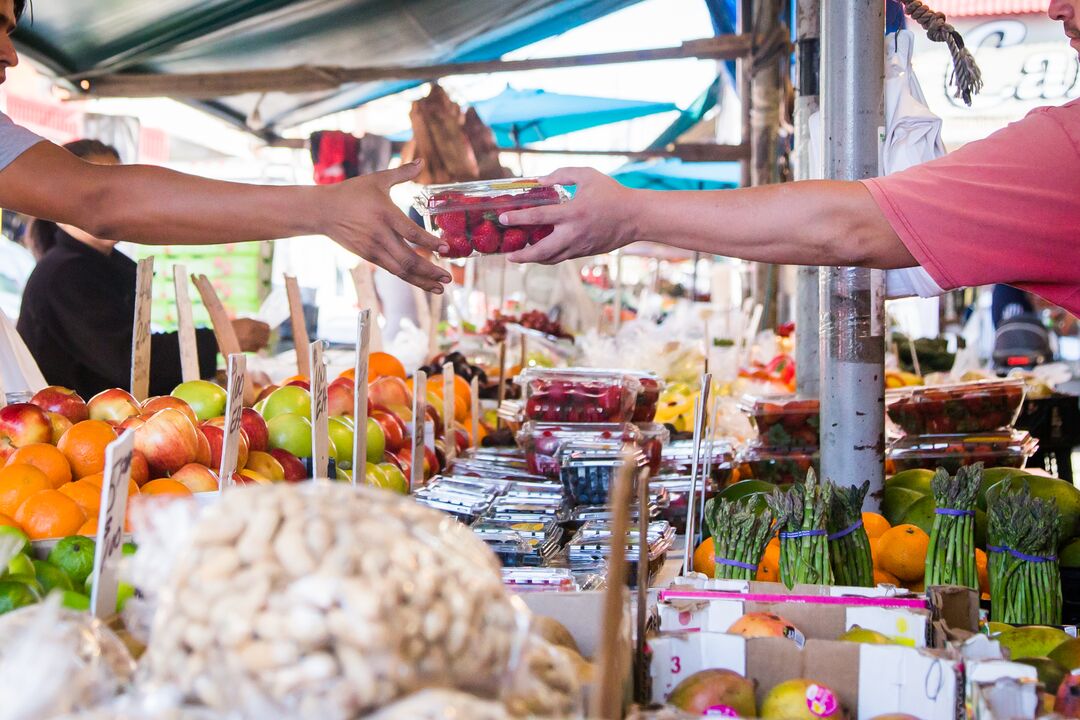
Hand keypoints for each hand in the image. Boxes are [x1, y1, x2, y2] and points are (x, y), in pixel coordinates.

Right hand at [231, 318, 269, 351]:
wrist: (220, 338)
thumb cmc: (231, 328)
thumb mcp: (243, 321)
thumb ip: (254, 324)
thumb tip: (263, 328)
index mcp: (251, 323)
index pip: (266, 327)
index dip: (267, 329)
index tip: (265, 331)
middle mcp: (252, 331)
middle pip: (267, 335)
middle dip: (266, 336)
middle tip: (263, 337)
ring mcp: (250, 340)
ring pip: (264, 343)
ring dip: (262, 343)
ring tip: (259, 342)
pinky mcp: (248, 348)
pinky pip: (257, 349)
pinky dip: (257, 348)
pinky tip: (254, 346)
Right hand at [321, 160, 450, 292]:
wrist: (322, 211)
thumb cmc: (351, 192)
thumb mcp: (377, 179)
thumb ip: (402, 173)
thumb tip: (421, 161)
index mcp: (385, 214)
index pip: (411, 232)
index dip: (429, 242)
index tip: (445, 248)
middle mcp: (380, 235)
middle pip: (408, 259)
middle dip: (430, 271)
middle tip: (448, 277)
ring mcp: (374, 249)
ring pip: (401, 270)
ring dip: (422, 281)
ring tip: (441, 288)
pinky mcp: (369, 257)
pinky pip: (393, 271)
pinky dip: (410, 278)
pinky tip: (423, 282)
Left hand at [499, 167, 637, 263]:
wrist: (635, 217)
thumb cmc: (611, 193)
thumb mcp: (587, 175)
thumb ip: (561, 175)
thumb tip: (539, 181)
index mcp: (572, 212)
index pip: (537, 217)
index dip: (517, 219)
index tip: (502, 219)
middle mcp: (573, 233)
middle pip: (540, 251)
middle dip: (522, 255)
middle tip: (508, 255)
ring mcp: (579, 246)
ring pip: (551, 259)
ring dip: (533, 260)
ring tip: (520, 257)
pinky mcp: (585, 252)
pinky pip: (562, 257)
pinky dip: (548, 257)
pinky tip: (540, 253)